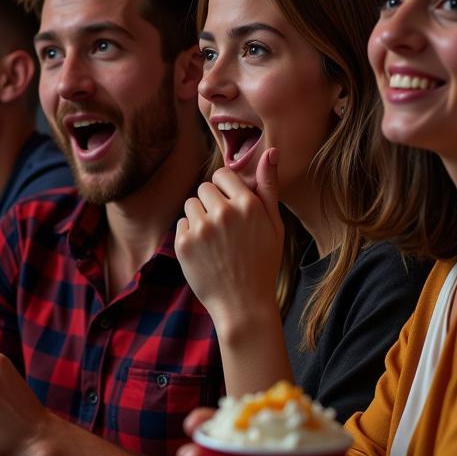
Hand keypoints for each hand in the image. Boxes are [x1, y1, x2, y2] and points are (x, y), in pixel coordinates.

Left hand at [175, 150, 283, 337]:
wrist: (244, 304)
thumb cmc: (262, 262)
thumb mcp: (274, 225)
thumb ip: (269, 186)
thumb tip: (271, 151)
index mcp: (248, 204)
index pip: (223, 174)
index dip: (226, 189)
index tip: (231, 205)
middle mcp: (223, 213)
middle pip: (204, 187)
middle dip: (212, 202)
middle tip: (225, 228)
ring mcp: (201, 229)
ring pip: (191, 204)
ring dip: (199, 217)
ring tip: (215, 241)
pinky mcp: (184, 244)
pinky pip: (182, 224)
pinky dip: (190, 235)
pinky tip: (206, 252)